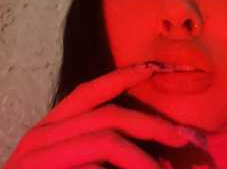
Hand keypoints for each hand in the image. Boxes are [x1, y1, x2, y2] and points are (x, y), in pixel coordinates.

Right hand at [3, 62, 205, 168]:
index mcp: (51, 128)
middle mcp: (41, 136)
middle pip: (109, 116)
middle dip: (154, 125)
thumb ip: (106, 152)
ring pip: (107, 141)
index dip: (124, 75)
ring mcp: (37, 157)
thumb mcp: (74, 164)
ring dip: (143, 159)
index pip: (90, 91)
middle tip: (188, 139)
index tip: (157, 67)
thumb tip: (161, 157)